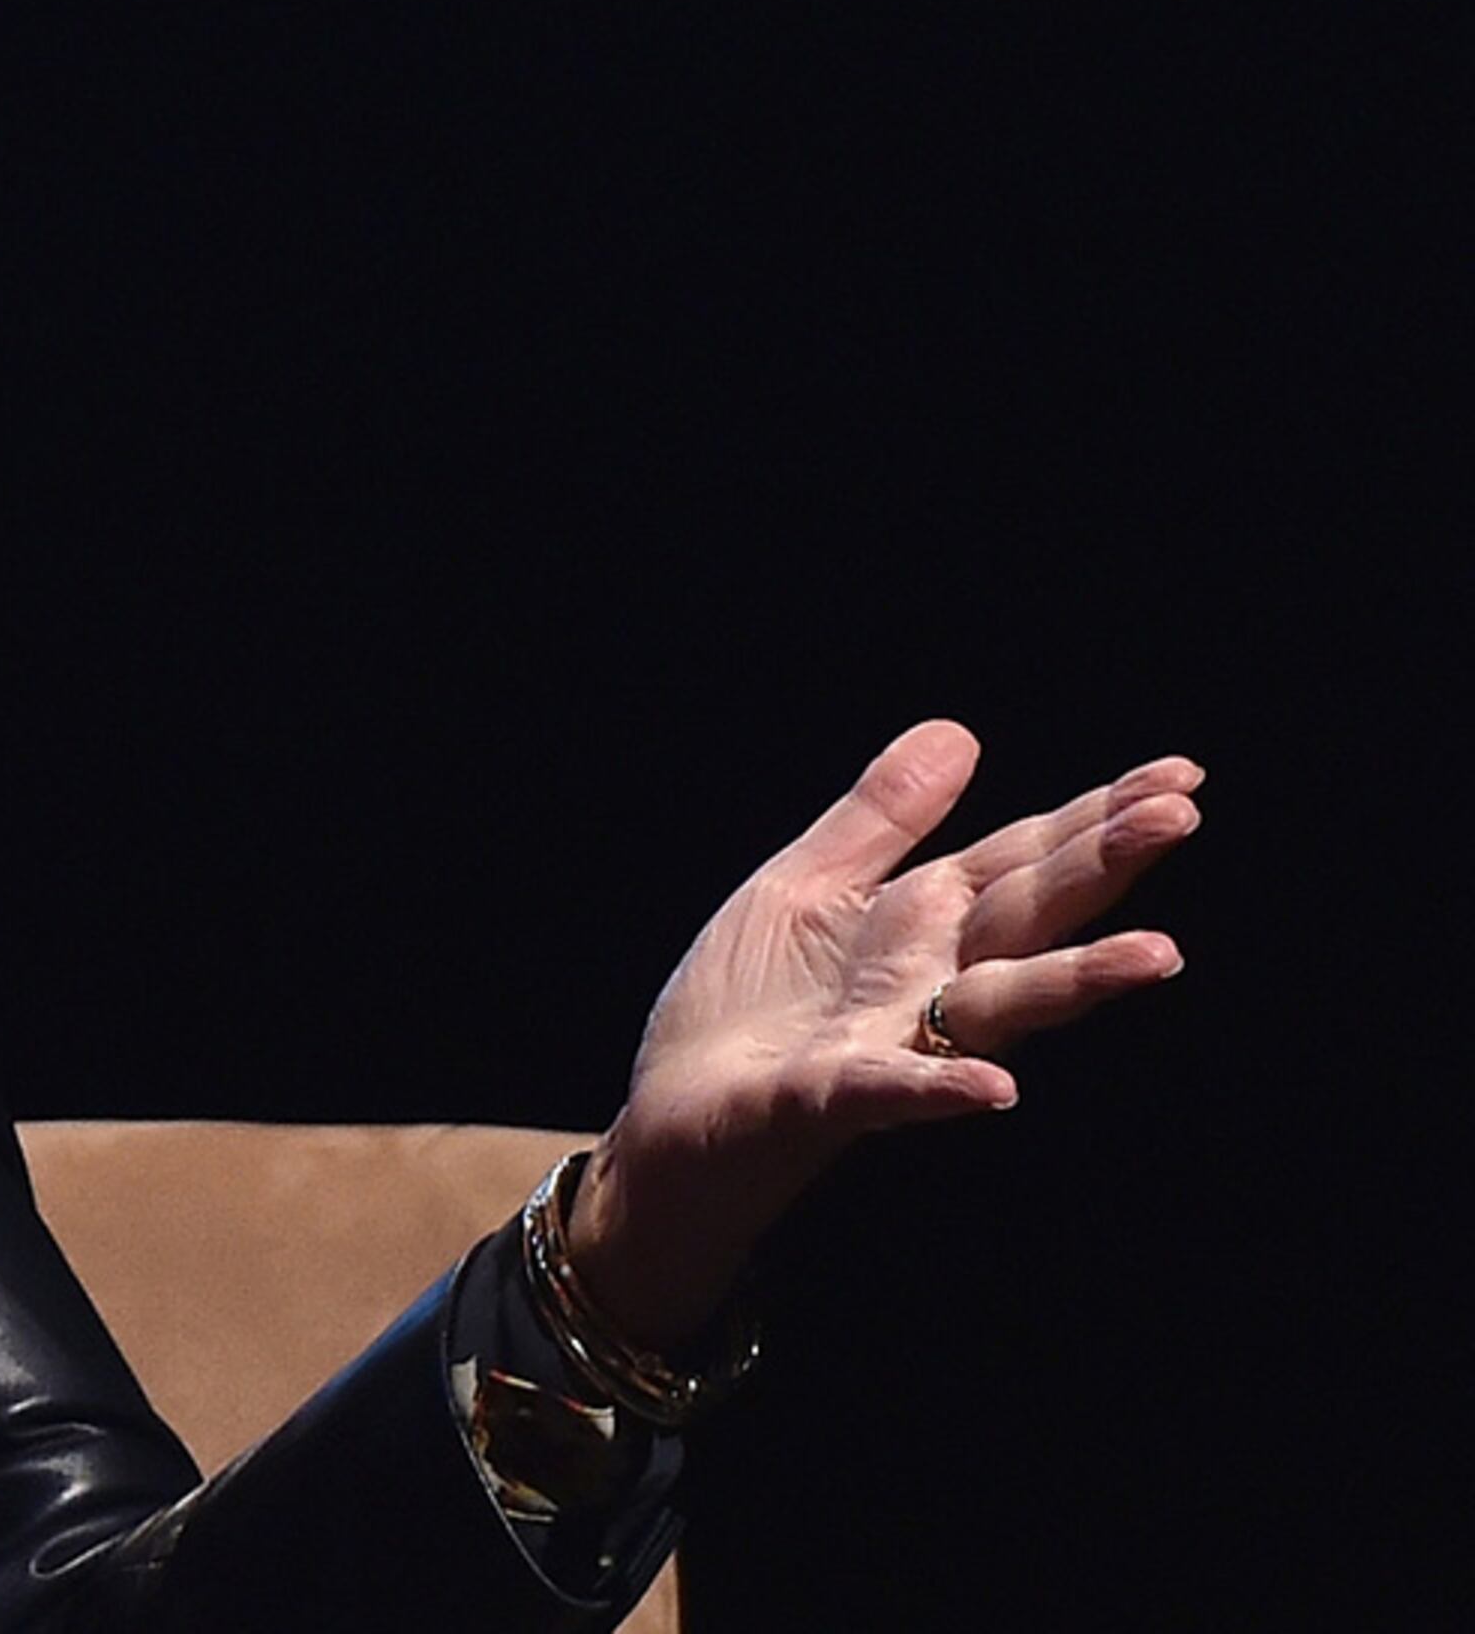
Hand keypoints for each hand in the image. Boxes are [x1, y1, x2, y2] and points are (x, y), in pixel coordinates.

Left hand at [571, 722, 1199, 1350]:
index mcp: (919, 923)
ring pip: (994, 1007)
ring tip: (1157, 953)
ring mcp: (887, 1045)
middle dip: (1101, 868)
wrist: (667, 1118)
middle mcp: (926, 985)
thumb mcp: (807, 885)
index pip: (1023, 860)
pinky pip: (890, 1092)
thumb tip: (960, 730)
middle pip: (1027, 916)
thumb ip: (881, 819)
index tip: (1182, 775)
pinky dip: (939, 1085)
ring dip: (1073, 981)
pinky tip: (996, 1085)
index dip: (1096, 817)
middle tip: (1181, 815)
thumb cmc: (744, 1011)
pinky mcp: (825, 1100)